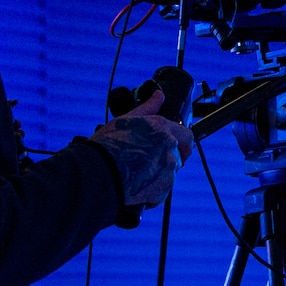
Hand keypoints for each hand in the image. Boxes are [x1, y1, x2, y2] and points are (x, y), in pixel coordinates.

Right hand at [91, 89, 195, 207]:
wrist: (98, 173)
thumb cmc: (108, 145)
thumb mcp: (126, 120)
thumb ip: (148, 107)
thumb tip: (158, 95)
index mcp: (163, 128)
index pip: (186, 135)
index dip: (181, 142)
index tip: (174, 146)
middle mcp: (170, 148)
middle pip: (179, 155)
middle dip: (168, 158)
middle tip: (150, 161)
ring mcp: (168, 169)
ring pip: (171, 173)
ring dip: (159, 174)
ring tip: (138, 174)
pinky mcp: (163, 189)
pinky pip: (163, 190)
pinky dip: (153, 189)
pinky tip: (136, 184)